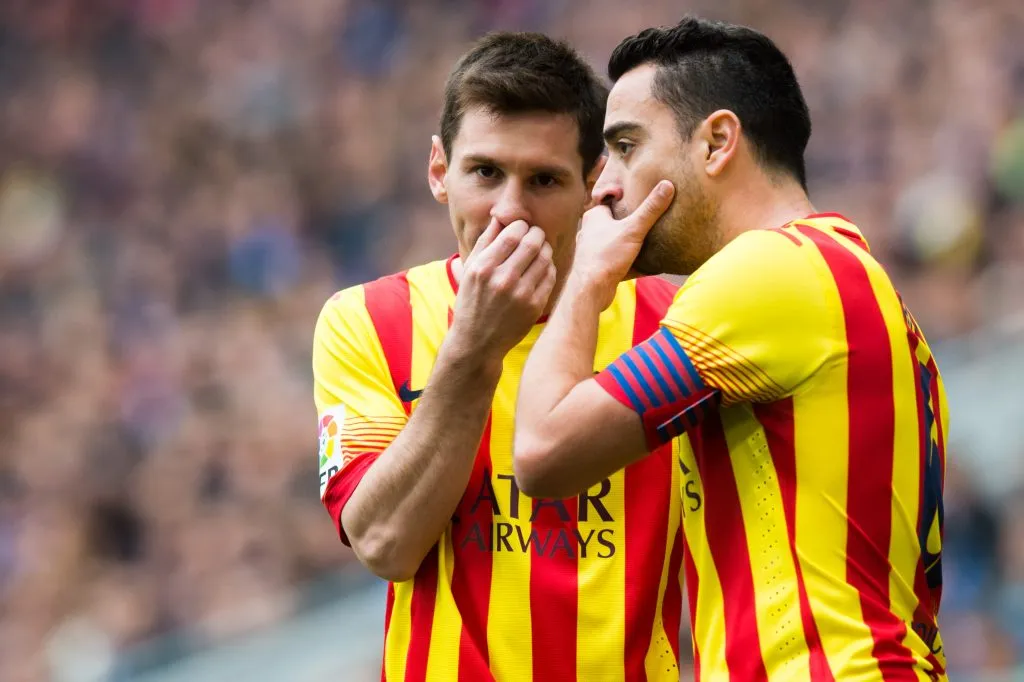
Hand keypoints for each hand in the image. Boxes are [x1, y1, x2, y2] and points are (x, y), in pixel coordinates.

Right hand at [449, 219, 555, 361]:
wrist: (477, 342)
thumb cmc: (472, 301)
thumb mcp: (470, 270)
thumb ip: (485, 242)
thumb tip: (501, 217)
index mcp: (483, 268)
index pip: (513, 233)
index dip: (522, 226)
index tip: (521, 228)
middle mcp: (502, 280)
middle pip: (533, 242)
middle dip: (537, 234)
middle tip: (535, 235)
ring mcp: (520, 295)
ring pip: (545, 258)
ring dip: (545, 249)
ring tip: (539, 250)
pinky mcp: (534, 306)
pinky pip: (550, 276)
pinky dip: (548, 267)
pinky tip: (541, 268)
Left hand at [571, 180, 673, 307]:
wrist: (591, 290)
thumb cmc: (606, 255)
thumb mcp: (633, 228)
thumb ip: (650, 209)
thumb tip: (667, 185)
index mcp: (594, 216)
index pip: (611, 201)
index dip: (626, 199)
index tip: (642, 196)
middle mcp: (591, 232)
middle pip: (615, 222)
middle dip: (631, 222)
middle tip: (651, 218)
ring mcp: (594, 250)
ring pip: (617, 242)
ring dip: (631, 243)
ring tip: (652, 239)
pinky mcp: (600, 267)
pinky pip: (619, 261)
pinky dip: (632, 262)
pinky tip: (648, 264)